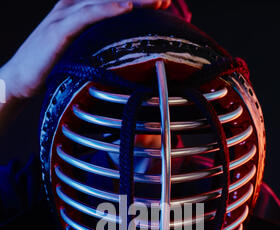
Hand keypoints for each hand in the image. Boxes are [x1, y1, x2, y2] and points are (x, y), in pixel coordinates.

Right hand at [1, 0, 171, 99]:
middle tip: (167, 0)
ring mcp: (65, 16)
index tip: (163, 4)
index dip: (137, 0)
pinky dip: (107, 10)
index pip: (112, 0)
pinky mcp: (59, 30)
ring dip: (133, 0)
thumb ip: (98, 49)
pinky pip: (87, 16)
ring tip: (158, 1)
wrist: (19, 79)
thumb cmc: (50, 68)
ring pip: (104, 1)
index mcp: (78, 12)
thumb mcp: (79, 54)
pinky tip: (126, 8)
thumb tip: (124, 59)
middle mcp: (73, 7)